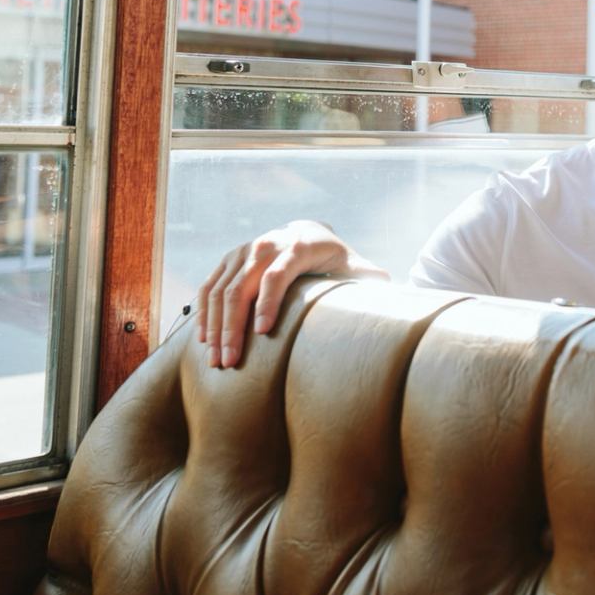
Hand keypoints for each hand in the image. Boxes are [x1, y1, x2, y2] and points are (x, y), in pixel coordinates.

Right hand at [194, 220, 386, 368]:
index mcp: (300, 245)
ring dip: (215, 326)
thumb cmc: (335, 258)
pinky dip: (204, 313)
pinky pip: (209, 287)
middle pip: (242, 286)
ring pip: (220, 289)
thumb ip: (370, 279)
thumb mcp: (355, 266)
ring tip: (217, 360)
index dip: (268, 302)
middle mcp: (267, 244)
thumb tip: (390, 291)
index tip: (261, 332)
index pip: (277, 274)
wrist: (309, 233)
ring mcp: (243, 250)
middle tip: (230, 361)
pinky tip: (204, 341)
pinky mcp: (228, 259)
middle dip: (233, 326)